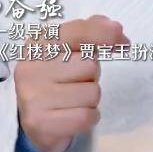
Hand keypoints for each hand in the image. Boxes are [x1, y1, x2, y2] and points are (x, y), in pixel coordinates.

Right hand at [14, 13, 129, 151]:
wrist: (29, 120)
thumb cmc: (56, 78)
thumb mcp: (67, 48)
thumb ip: (90, 31)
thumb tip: (115, 29)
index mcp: (38, 43)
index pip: (79, 32)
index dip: (106, 35)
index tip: (123, 43)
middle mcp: (30, 66)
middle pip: (90, 65)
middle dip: (91, 76)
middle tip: (74, 82)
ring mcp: (33, 95)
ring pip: (92, 92)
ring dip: (90, 99)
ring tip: (71, 100)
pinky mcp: (40, 122)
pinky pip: (86, 116)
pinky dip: (89, 118)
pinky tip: (72, 115)